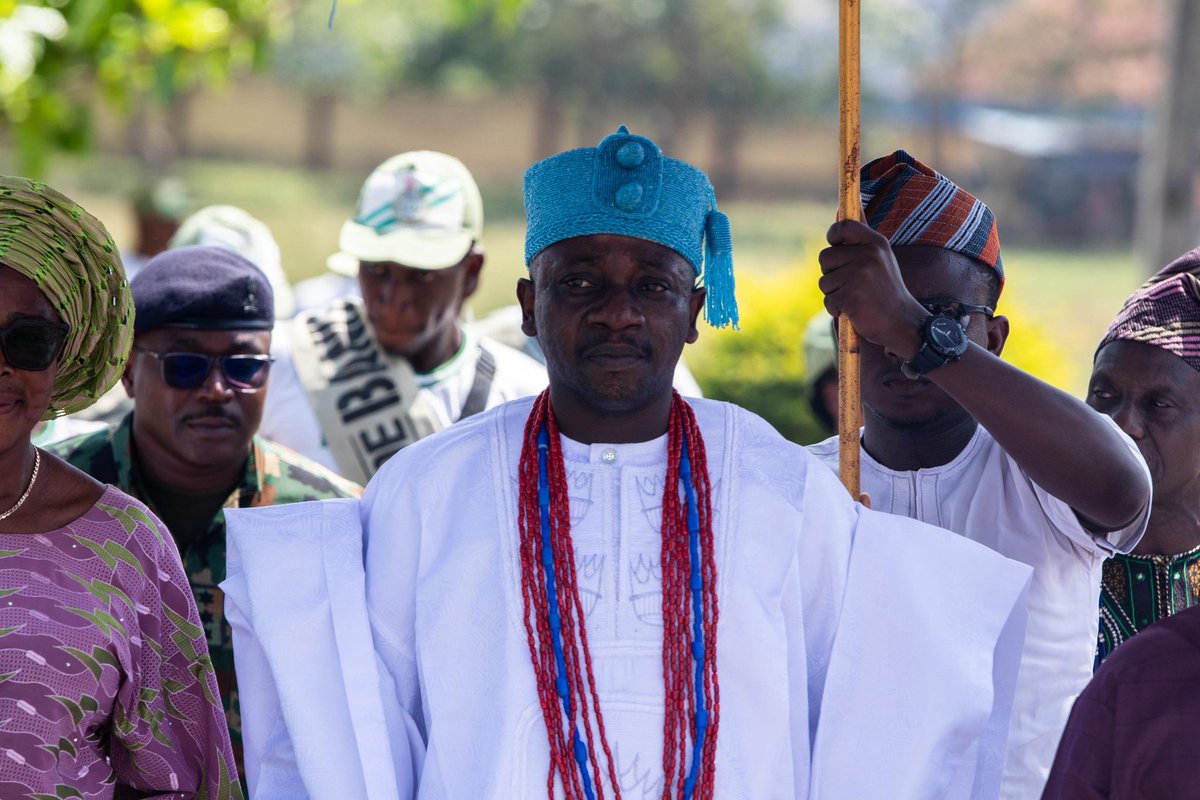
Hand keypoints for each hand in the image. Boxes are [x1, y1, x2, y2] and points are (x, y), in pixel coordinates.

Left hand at [818, 220, 927, 358]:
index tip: (836, 247)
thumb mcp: (880, 257)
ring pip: (824, 281)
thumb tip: (840, 207)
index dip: (833, 236)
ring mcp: (860, 276)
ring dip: (833, 293)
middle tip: (851, 283)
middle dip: (831, 273)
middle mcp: (869, 255)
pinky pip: (828, 300)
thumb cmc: (886, 290)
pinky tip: (854, 310)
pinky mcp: (851, 296)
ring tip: (855, 297)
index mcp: (876, 243)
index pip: (843, 227)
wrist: (902, 323)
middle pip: (825, 257)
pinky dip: (836, 309)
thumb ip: (860, 236)